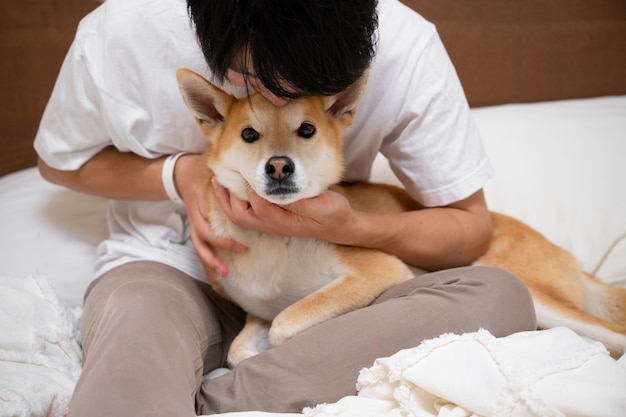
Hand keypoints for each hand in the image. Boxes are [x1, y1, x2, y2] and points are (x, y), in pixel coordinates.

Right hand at [174, 155, 246, 280]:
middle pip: (202, 238)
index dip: (222, 239)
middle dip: (216, 253)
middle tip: (236, 259)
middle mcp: (195, 214)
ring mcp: (194, 221)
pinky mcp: (195, 226)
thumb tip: (246, 178)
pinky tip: (214, 277)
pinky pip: (199, 246)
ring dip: (209, 262)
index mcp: (200, 201)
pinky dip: (206, 262)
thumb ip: (225, 174)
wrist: (181, 172)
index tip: (240, 245)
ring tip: (222, 277)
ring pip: (198, 246)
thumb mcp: (212, 167)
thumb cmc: (202, 169)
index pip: (208, 224)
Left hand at [211, 177, 355, 241]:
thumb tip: (277, 192)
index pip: (259, 206)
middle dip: (227, 198)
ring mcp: (273, 225)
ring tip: (220, 182)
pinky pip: (248, 215)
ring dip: (228, 201)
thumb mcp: (321, 206)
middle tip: (219, 177)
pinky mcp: (274, 221)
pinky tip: (236, 188)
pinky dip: (237, 202)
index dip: (251, 189)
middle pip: (241, 216)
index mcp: (285, 222)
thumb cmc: (333, 213)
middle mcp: (275, 226)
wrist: (341, 226)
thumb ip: (298, 201)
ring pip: (242, 217)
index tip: (247, 170)